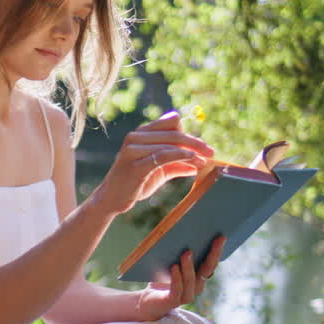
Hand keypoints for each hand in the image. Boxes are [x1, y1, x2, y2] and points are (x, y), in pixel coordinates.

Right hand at [91, 110, 213, 215]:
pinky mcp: (135, 165)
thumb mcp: (159, 171)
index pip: (171, 123)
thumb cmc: (135, 183)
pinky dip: (181, 156)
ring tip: (205, 160)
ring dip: (191, 151)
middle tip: (211, 152)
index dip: (189, 133)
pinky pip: (163, 156)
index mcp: (141, 133)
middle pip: (174, 132)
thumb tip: (197, 164)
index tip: (202, 146)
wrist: (111, 200)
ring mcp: (133, 150)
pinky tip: (193, 160)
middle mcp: (135, 137)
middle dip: (196, 142)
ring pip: (170, 144)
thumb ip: (176, 164)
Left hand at [137, 236, 225, 320]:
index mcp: (198, 277)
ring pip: (191, 280)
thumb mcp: (171, 263)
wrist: (147, 301)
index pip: (211, 263)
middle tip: (215, 239)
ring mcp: (186, 295)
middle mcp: (196, 286)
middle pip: (207, 270)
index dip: (217, 251)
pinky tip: (174, 267)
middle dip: (212, 254)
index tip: (221, 236)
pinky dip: (176, 278)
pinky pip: (177, 289)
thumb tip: (184, 232)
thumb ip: (179, 253)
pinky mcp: (172, 301)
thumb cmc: (160, 279)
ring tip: (187, 252)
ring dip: (189, 266)